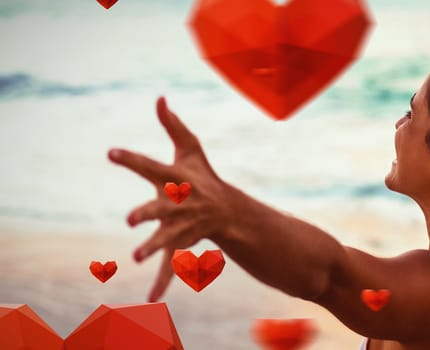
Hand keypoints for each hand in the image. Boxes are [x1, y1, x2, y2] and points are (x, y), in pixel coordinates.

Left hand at [108, 96, 234, 301]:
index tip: (110, 153)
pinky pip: (170, 266)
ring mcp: (181, 226)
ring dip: (152, 247)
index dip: (131, 160)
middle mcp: (179, 203)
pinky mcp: (180, 244)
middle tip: (131, 218)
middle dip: (148, 213)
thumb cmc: (203, 176)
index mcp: (176, 179)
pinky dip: (162, 283)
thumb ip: (173, 126)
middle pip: (161, 207)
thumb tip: (160, 97)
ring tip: (135, 257)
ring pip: (165, 239)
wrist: (228, 211)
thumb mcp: (191, 150)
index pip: (150, 166)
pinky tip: (150, 299)